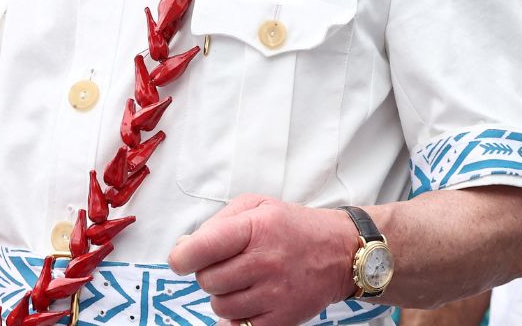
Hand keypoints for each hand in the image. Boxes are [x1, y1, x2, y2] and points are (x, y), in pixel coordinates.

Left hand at [167, 195, 360, 325]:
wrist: (340, 253)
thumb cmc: (292, 227)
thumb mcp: (256, 206)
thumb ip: (217, 224)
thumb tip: (183, 248)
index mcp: (256, 228)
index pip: (202, 248)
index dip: (181, 257)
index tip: (180, 260)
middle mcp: (265, 261)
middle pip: (207, 280)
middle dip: (208, 274)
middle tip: (227, 265)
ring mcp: (275, 293)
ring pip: (220, 306)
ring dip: (223, 295)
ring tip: (242, 281)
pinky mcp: (282, 319)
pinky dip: (236, 316)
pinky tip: (248, 300)